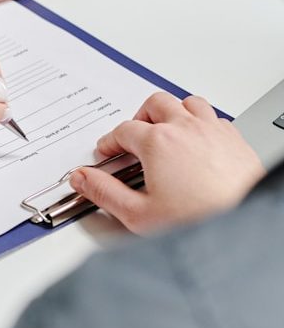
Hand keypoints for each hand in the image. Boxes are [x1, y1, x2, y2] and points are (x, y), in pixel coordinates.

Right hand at [68, 92, 264, 233]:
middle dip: (139, 118)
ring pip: (187, 103)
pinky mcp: (235, 139)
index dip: (110, 141)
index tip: (107, 152)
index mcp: (158, 142)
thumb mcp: (138, 214)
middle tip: (132, 137)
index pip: (123, 130)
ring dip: (171, 112)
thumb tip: (82, 179)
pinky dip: (200, 123)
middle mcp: (186, 128)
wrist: (244, 224)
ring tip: (164, 130)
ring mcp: (213, 130)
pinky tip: (196, 140)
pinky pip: (213, 117)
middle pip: (155, 104)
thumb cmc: (200, 219)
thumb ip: (104, 192)